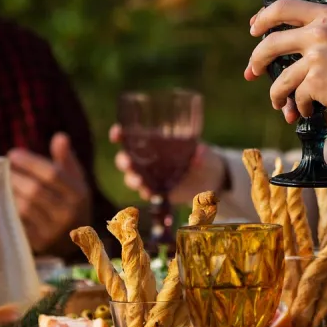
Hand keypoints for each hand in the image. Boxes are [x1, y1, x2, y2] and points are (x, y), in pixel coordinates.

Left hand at [9, 133, 91, 251]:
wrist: (75, 242)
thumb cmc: (71, 203)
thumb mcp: (75, 181)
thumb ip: (66, 159)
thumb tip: (59, 136)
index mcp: (79, 194)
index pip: (52, 174)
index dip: (30, 162)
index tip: (12, 154)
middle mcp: (68, 213)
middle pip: (36, 191)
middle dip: (16, 176)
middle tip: (3, 168)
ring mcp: (53, 231)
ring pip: (25, 207)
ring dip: (9, 192)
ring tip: (0, 181)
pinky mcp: (39, 244)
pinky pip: (19, 223)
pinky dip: (9, 209)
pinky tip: (3, 199)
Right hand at [110, 125, 227, 202]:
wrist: (210, 179)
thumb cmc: (203, 157)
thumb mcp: (204, 153)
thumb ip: (201, 153)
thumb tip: (200, 152)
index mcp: (155, 142)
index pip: (131, 136)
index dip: (120, 134)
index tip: (117, 132)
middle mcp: (148, 158)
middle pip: (126, 158)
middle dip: (123, 161)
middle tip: (127, 162)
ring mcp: (151, 176)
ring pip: (132, 177)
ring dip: (132, 179)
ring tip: (139, 181)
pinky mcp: (157, 191)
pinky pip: (146, 193)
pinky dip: (146, 193)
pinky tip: (149, 193)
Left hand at [247, 0, 326, 120]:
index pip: (283, 8)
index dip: (263, 18)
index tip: (254, 28)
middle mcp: (318, 33)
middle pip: (270, 44)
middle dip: (257, 60)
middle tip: (252, 70)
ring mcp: (315, 59)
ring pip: (280, 78)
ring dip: (275, 93)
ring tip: (278, 103)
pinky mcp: (316, 83)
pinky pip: (297, 96)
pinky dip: (299, 106)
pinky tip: (304, 111)